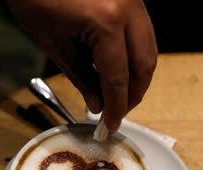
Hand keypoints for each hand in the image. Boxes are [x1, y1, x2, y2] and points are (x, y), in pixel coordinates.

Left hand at [8, 0, 156, 130]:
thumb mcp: (54, 43)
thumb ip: (80, 77)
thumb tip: (97, 104)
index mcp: (107, 21)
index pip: (118, 77)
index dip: (116, 106)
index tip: (111, 126)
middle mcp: (129, 8)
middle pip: (145, 64)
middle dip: (134, 94)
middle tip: (117, 112)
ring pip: (149, 48)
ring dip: (137, 76)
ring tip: (118, 95)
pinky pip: (142, 33)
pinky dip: (134, 56)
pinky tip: (118, 69)